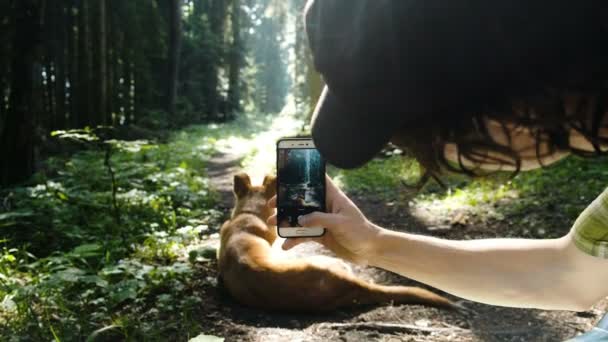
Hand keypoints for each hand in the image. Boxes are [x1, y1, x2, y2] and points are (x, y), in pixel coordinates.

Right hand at [267, 175, 383, 264]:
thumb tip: (299, 219)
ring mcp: (321, 221)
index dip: (303, 175)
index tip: (285, 175)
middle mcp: (324, 206)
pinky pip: (303, 236)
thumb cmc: (360, 231)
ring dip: (285, 221)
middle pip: (301, 200)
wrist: (369, 251)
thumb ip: (320, 219)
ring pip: (299, 218)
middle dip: (285, 202)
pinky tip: (285, 246)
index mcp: (332, 196)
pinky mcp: (320, 235)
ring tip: (272, 224)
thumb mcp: (340, 223)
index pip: (316, 180)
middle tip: (271, 205)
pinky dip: (294, 240)